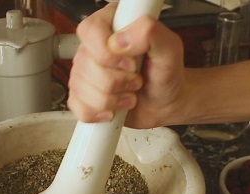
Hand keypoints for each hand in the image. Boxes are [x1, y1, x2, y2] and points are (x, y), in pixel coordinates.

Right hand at [67, 4, 187, 127]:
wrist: (165, 102)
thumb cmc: (166, 75)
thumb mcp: (170, 49)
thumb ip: (150, 33)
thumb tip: (119, 42)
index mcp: (111, 25)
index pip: (90, 32)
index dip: (109, 54)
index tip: (131, 64)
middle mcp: (93, 46)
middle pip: (86, 66)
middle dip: (117, 81)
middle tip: (136, 80)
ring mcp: (84, 71)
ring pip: (82, 90)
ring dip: (113, 99)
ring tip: (129, 94)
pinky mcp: (82, 95)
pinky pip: (79, 108)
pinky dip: (101, 113)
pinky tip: (115, 107)